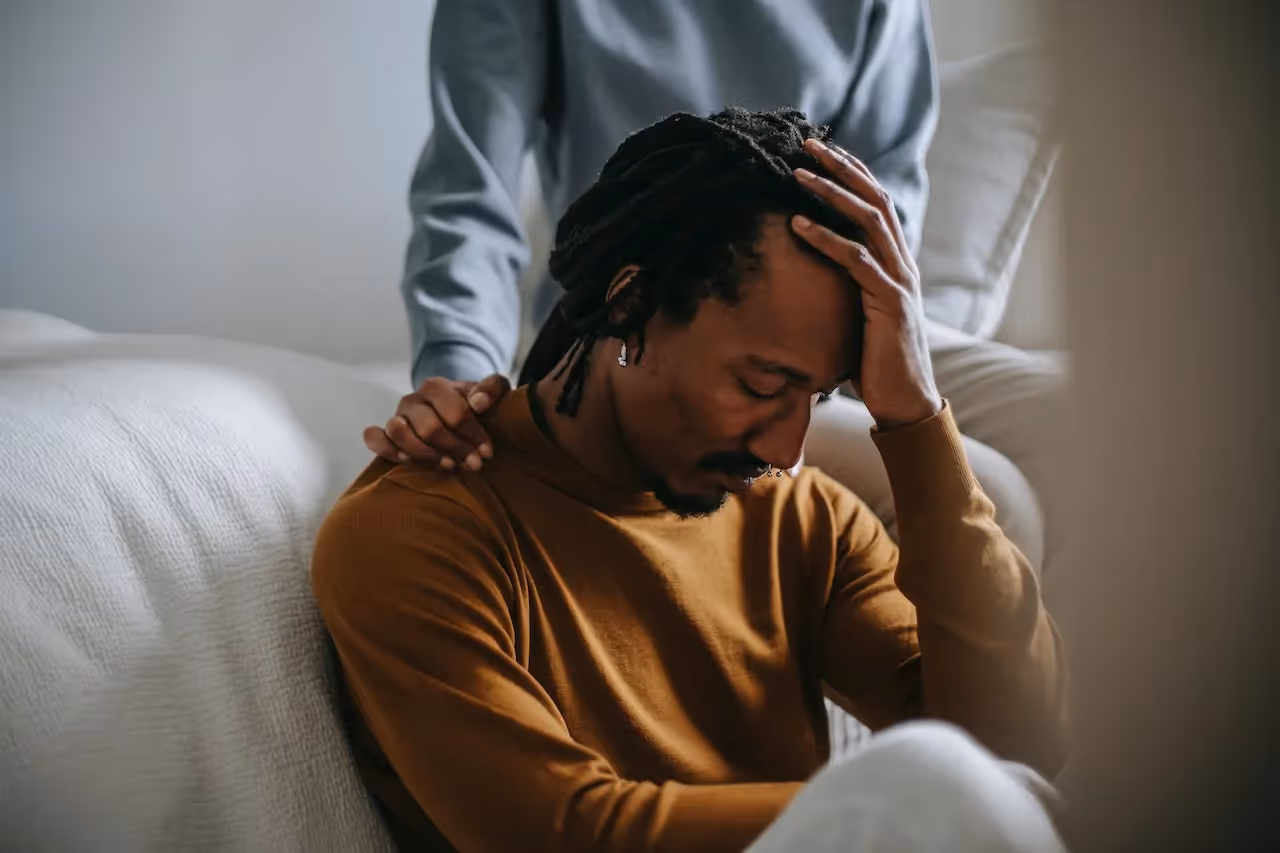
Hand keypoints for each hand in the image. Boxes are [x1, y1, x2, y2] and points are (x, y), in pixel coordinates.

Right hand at [363, 374, 510, 470]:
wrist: (454, 414)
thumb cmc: (475, 406)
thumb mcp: (492, 393)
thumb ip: (493, 388)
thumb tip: (478, 403)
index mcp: (436, 387)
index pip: (454, 412)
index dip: (473, 434)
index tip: (487, 452)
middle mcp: (412, 400)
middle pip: (430, 428)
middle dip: (455, 449)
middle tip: (475, 464)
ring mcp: (397, 416)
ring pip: (399, 433)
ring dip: (426, 454)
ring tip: (449, 464)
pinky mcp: (385, 433)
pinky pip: (374, 438)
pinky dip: (387, 449)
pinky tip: (407, 460)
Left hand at [791, 138, 942, 428]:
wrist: (905, 401)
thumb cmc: (876, 362)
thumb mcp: (859, 315)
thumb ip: (846, 289)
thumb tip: (811, 278)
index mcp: (896, 261)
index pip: (876, 203)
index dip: (851, 173)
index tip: (820, 150)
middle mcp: (902, 262)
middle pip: (874, 198)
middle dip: (840, 167)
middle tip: (806, 144)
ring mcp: (899, 280)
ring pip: (867, 221)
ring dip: (829, 193)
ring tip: (796, 175)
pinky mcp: (889, 302)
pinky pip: (856, 261)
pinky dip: (826, 240)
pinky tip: (797, 226)